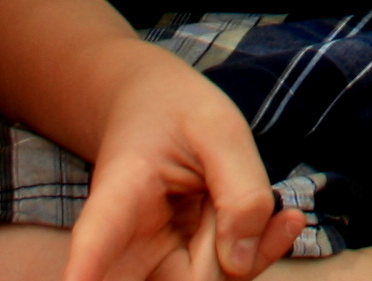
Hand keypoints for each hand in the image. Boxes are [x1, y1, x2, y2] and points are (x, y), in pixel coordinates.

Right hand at [62, 74, 304, 280]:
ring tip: (250, 194)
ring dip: (247, 253)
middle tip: (247, 201)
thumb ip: (240, 191)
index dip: (86, 265)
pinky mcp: (178, 266)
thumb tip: (239, 266)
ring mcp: (152, 261)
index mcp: (119, 193)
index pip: (98, 237)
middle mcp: (125, 244)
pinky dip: (257, 253)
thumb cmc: (178, 112)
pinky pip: (225, 276)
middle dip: (225, 259)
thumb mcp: (219, 129)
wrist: (152, 108)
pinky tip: (285, 223)